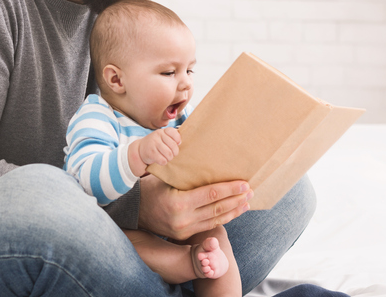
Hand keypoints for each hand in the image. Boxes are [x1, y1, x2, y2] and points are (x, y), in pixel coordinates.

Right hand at [138, 174, 252, 240]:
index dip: (230, 189)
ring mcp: (184, 229)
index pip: (211, 195)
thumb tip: (201, 151)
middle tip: (251, 191)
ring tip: (247, 201)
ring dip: (234, 210)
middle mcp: (183, 219)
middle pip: (217, 209)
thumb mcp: (165, 176)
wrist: (134, 211)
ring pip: (216, 220)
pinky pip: (209, 225)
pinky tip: (234, 211)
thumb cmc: (151, 187)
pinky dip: (224, 218)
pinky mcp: (185, 235)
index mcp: (179, 202)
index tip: (244, 184)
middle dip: (236, 200)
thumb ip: (184, 170)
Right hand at [140, 128, 180, 165]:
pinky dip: (164, 162)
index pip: (174, 133)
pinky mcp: (150, 153)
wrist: (140, 148)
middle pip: (173, 146)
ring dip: (169, 158)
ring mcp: (153, 144)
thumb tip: (179, 142)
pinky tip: (161, 160)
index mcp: (162, 131)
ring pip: (169, 154)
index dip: (178, 140)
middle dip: (175, 152)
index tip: (177, 144)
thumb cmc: (156, 143)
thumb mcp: (162, 137)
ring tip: (167, 157)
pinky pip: (163, 160)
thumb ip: (172, 138)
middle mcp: (157, 135)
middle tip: (172, 154)